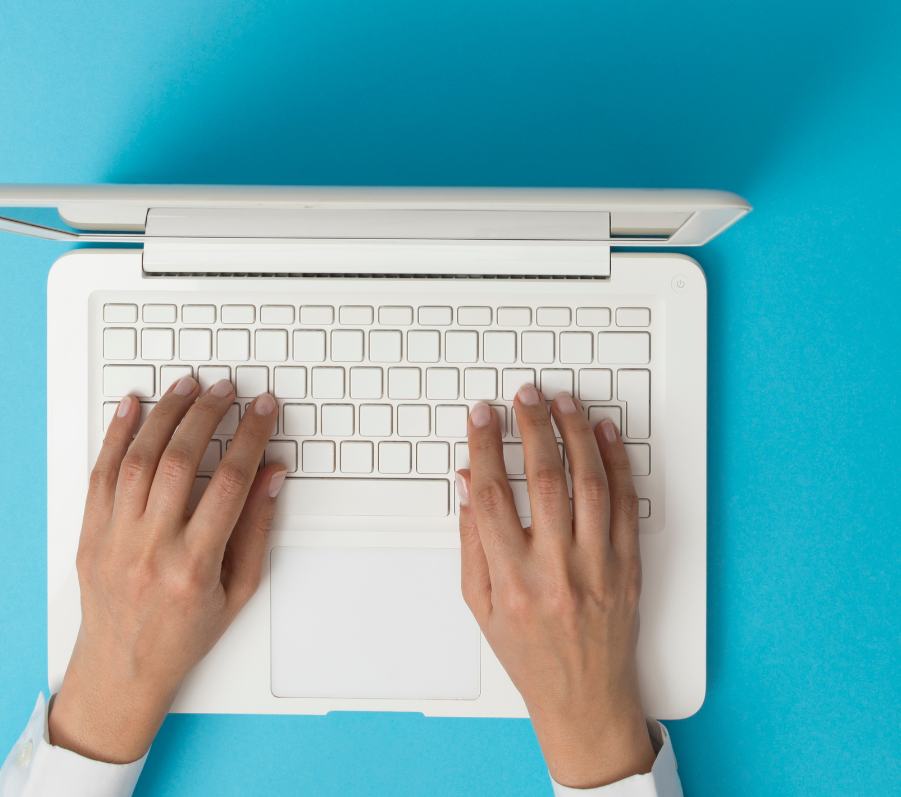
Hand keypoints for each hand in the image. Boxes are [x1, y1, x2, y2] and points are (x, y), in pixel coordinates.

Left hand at [48, 376, 286, 762]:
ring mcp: (115, 541)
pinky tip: (132, 407)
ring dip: (165, 415)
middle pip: (180, 462)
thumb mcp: (237, 591)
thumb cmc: (183, 634)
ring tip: (187, 387)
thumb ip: (256, 528)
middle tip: (226, 390)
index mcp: (193, 568)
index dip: (250, 438)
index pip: (229, 484)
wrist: (121, 670)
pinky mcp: (90, 535)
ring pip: (139, 460)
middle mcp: (151, 550)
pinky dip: (116, 435)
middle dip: (207, 415)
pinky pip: (100, 475)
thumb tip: (272, 474)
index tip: (263, 410)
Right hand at [456, 388, 654, 788]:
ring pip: (588, 484)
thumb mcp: (480, 606)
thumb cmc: (529, 654)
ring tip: (562, 404)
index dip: (484, 448)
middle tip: (524, 396)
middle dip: (531, 428)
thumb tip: (468, 483)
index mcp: (513, 582)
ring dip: (574, 435)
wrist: (585, 700)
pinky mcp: (628, 567)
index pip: (493, 497)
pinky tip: (603, 434)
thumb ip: (472, 541)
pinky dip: (616, 463)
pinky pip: (624, 505)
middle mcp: (556, 572)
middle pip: (544, 480)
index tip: (481, 417)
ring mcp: (598, 567)